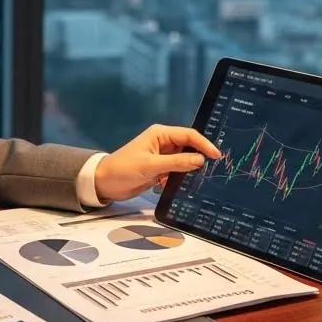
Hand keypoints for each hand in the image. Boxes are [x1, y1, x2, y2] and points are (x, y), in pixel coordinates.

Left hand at [93, 125, 222, 202]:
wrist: (105, 183)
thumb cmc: (124, 168)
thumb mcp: (151, 165)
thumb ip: (176, 162)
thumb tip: (200, 160)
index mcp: (160, 134)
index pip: (188, 135)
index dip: (204, 144)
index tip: (216, 155)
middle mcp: (163, 143)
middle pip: (189, 147)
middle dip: (199, 157)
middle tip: (213, 169)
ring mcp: (163, 157)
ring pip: (185, 161)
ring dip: (190, 171)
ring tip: (200, 180)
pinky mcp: (161, 170)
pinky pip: (178, 172)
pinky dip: (181, 179)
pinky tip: (182, 187)